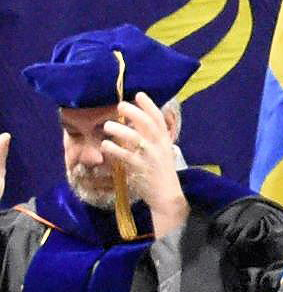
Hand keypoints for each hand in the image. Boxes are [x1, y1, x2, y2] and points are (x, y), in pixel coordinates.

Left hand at [105, 97, 187, 230]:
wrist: (167, 197)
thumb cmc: (160, 174)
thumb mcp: (161, 154)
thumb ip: (150, 139)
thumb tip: (134, 124)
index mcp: (165, 142)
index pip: (159, 119)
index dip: (149, 105)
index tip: (138, 94)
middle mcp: (160, 147)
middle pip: (148, 124)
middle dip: (134, 113)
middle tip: (120, 105)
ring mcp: (151, 158)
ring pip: (136, 139)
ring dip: (120, 130)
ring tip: (107, 126)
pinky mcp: (142, 169)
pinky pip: (126, 156)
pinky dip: (114, 149)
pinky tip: (105, 145)